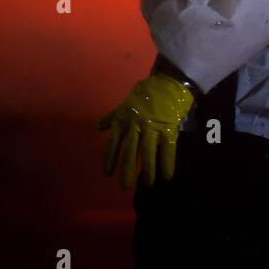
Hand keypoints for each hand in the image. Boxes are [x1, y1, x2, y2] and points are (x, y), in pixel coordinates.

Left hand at [98, 71, 194, 188]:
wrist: (168, 82)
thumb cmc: (146, 93)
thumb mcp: (125, 103)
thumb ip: (113, 117)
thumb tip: (99, 128)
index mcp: (124, 119)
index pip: (114, 141)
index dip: (111, 157)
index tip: (107, 173)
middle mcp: (136, 125)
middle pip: (131, 150)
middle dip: (127, 168)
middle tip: (124, 186)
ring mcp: (153, 127)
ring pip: (149, 152)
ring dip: (148, 169)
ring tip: (147, 184)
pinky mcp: (169, 128)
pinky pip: (168, 149)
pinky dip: (167, 163)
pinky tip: (167, 176)